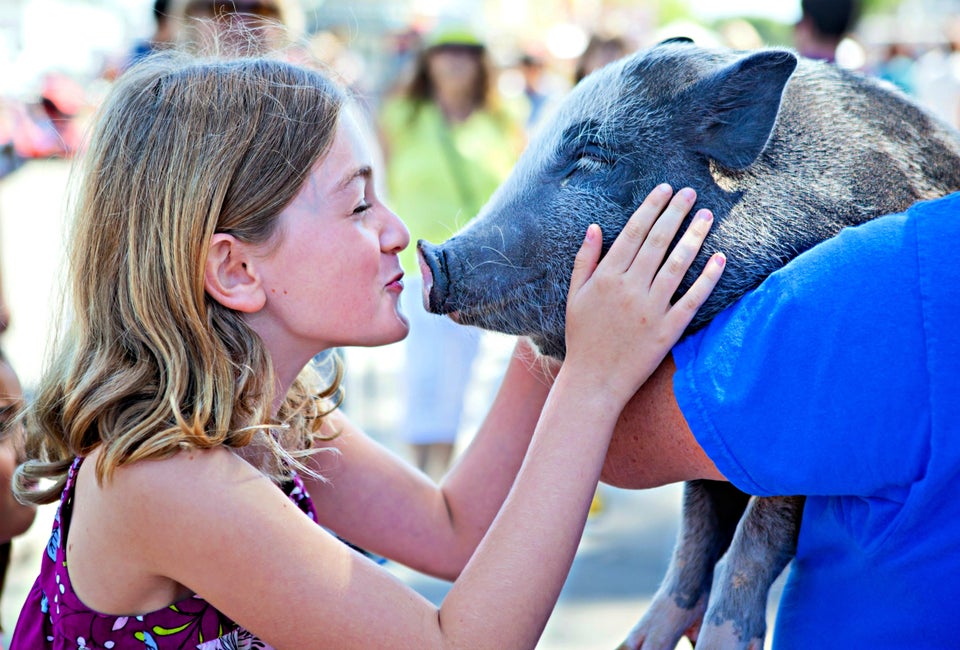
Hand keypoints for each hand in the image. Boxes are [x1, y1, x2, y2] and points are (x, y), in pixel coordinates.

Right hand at [563, 185, 723, 403]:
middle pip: (658, 242)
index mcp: (606, 277)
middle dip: (676, 212)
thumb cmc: (582, 337)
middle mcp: (629, 288)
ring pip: (677, 264)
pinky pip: (692, 298)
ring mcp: (650, 308)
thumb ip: (585, 260)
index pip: (633, 232)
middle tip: (692, 192)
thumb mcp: (575, 295)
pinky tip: (720, 258)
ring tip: (707, 216)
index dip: (651, 208)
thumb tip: (595, 228)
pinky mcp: (668, 329)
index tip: (665, 189)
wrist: (593, 380)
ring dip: (694, 236)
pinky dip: (707, 278)